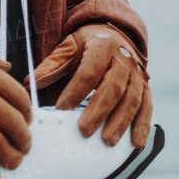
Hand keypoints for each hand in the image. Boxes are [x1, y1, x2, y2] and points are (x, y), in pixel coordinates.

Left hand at [26, 24, 151, 148]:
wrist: (116, 35)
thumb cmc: (89, 43)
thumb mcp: (69, 46)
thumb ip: (53, 65)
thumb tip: (31, 81)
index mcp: (102, 46)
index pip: (89, 71)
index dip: (75, 90)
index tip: (61, 108)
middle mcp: (124, 61)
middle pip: (112, 88)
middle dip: (98, 112)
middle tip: (83, 131)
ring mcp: (137, 75)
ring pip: (132, 100)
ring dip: (120, 123)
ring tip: (107, 142)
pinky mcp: (146, 87)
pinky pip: (147, 107)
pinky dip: (142, 126)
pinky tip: (135, 143)